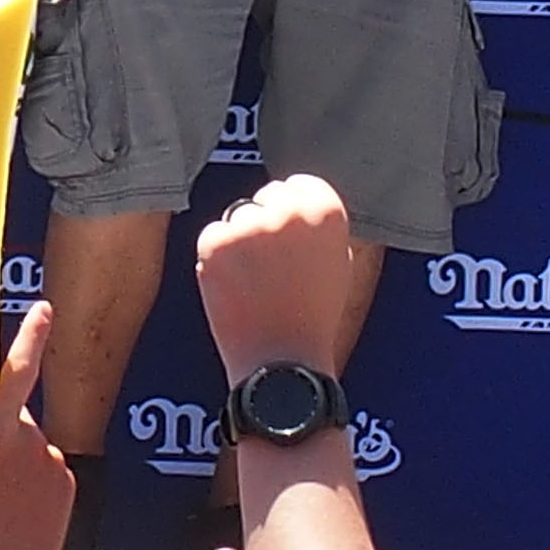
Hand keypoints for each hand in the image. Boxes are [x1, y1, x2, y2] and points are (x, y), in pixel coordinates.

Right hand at [0, 299, 76, 549]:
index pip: (19, 371)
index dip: (32, 335)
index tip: (45, 308)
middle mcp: (31, 441)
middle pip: (8, 413)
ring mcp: (51, 463)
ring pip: (24, 441)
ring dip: (6, 455)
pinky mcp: (65, 485)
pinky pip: (40, 466)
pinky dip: (25, 476)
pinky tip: (8, 504)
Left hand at [196, 174, 355, 381]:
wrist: (283, 363)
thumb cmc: (314, 318)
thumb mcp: (337, 263)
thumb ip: (318, 226)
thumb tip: (295, 197)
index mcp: (327, 210)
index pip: (297, 186)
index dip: (292, 214)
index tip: (291, 241)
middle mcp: (289, 209)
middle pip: (265, 198)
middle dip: (265, 224)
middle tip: (273, 269)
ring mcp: (249, 224)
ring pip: (236, 218)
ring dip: (240, 243)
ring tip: (257, 285)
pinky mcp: (214, 240)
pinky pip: (212, 236)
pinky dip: (216, 259)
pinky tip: (237, 289)